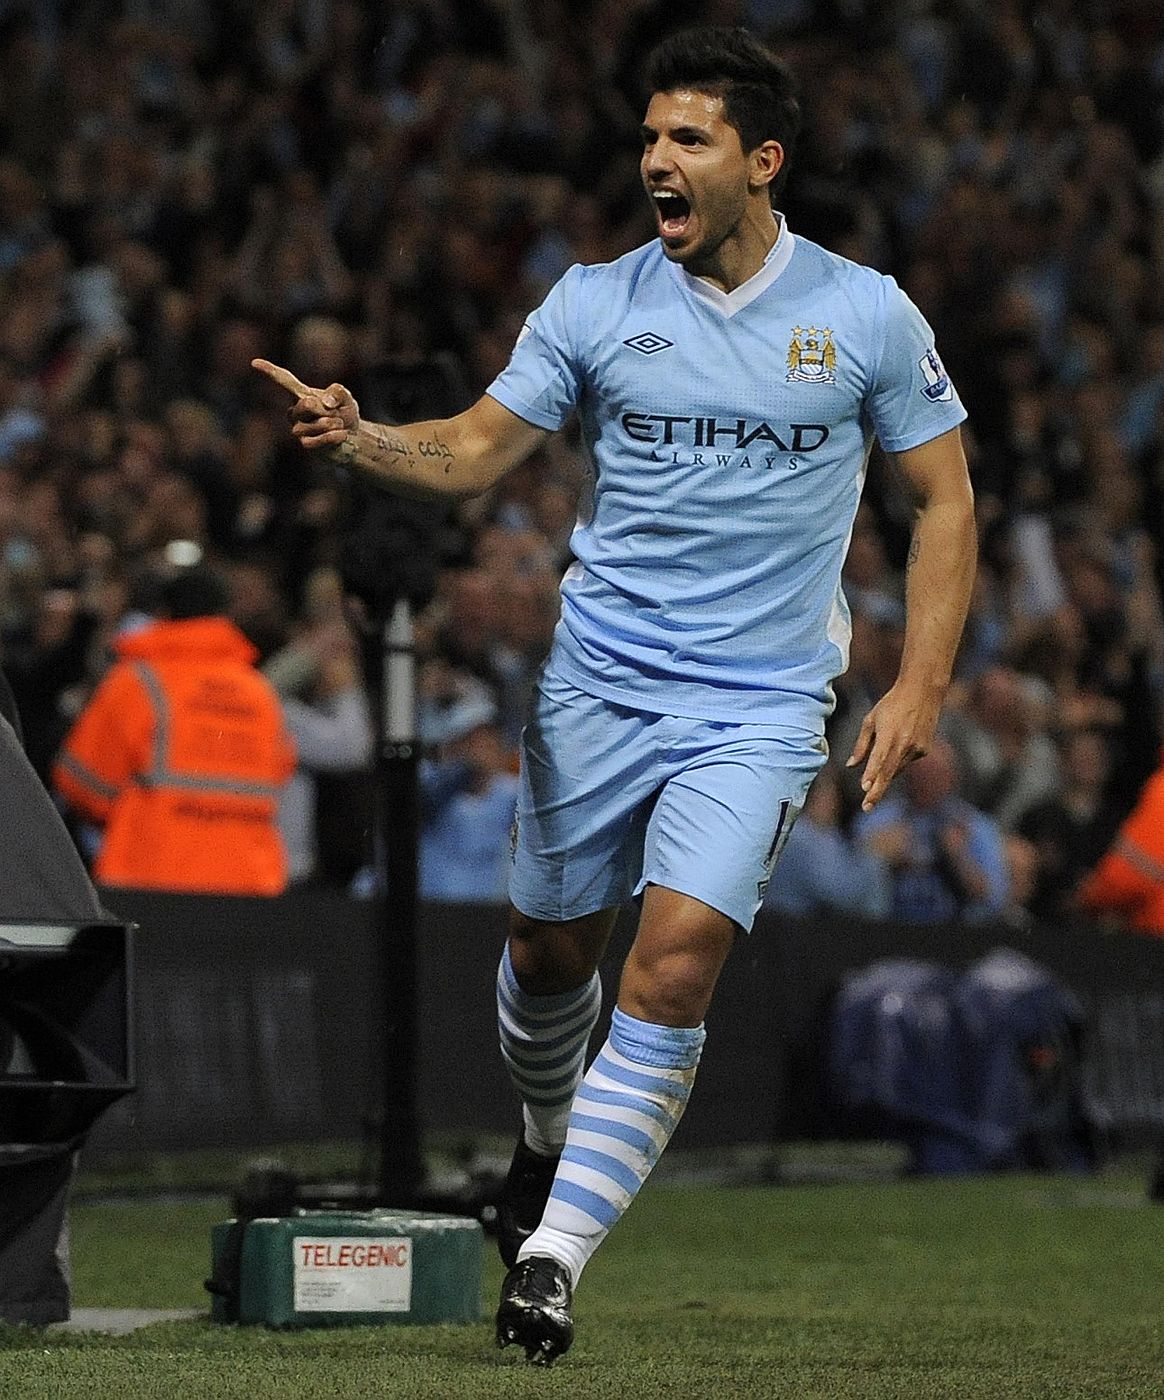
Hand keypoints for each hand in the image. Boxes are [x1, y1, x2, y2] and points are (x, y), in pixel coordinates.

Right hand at [251, 358, 358, 451]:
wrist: (353, 438)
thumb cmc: (344, 414)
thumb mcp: (346, 398)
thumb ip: (338, 392)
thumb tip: (325, 403)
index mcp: (301, 394)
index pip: (284, 380)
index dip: (270, 371)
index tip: (254, 362)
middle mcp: (295, 411)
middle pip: (306, 405)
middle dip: (327, 410)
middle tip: (336, 414)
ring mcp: (298, 428)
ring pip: (312, 425)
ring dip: (332, 424)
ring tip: (339, 424)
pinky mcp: (305, 444)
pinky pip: (316, 440)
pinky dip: (333, 437)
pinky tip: (341, 435)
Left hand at [846, 678, 942, 811]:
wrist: (923, 692)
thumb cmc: (891, 704)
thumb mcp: (871, 720)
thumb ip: (861, 745)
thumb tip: (851, 766)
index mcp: (889, 736)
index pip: (878, 759)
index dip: (872, 775)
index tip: (865, 789)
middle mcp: (905, 745)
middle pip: (888, 773)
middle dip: (877, 791)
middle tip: (866, 807)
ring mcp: (917, 749)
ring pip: (896, 769)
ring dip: (885, 774)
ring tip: (874, 774)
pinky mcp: (924, 750)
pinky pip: (906, 762)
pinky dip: (897, 760)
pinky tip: (898, 745)